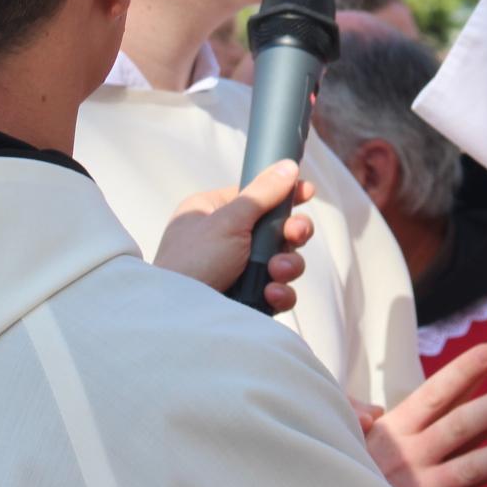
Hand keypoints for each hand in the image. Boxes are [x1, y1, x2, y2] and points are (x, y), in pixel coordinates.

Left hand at [155, 161, 315, 313]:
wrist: (179, 319)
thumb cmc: (192, 263)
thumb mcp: (228, 221)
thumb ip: (262, 194)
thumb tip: (287, 166)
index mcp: (213, 213)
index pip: (256, 196)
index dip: (283, 195)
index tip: (308, 192)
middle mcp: (225, 240)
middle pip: (275, 229)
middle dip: (291, 234)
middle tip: (296, 234)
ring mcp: (237, 270)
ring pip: (281, 260)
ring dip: (287, 265)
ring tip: (276, 271)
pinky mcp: (247, 297)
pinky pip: (277, 289)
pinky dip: (280, 292)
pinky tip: (271, 293)